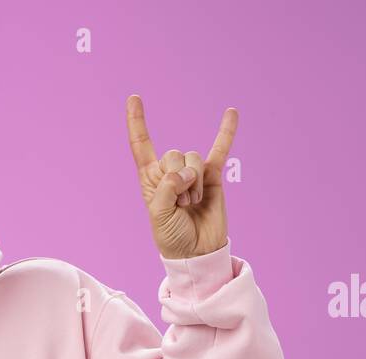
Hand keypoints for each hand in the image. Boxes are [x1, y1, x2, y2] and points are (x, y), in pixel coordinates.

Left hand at [126, 96, 236, 259]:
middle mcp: (170, 172)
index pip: (141, 145)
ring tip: (194, 204)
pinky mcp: (213, 175)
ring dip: (194, 184)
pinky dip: (226, 132)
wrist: (197, 253)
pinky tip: (231, 113)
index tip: (134, 98)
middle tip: (180, 204)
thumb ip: (166, 188)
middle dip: (178, 179)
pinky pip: (220, 149)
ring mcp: (193, 172)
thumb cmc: (172, 237)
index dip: (137, 123)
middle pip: (173, 154)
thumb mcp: (158, 215)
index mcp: (151, 179)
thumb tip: (186, 171)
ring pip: (193, 159)